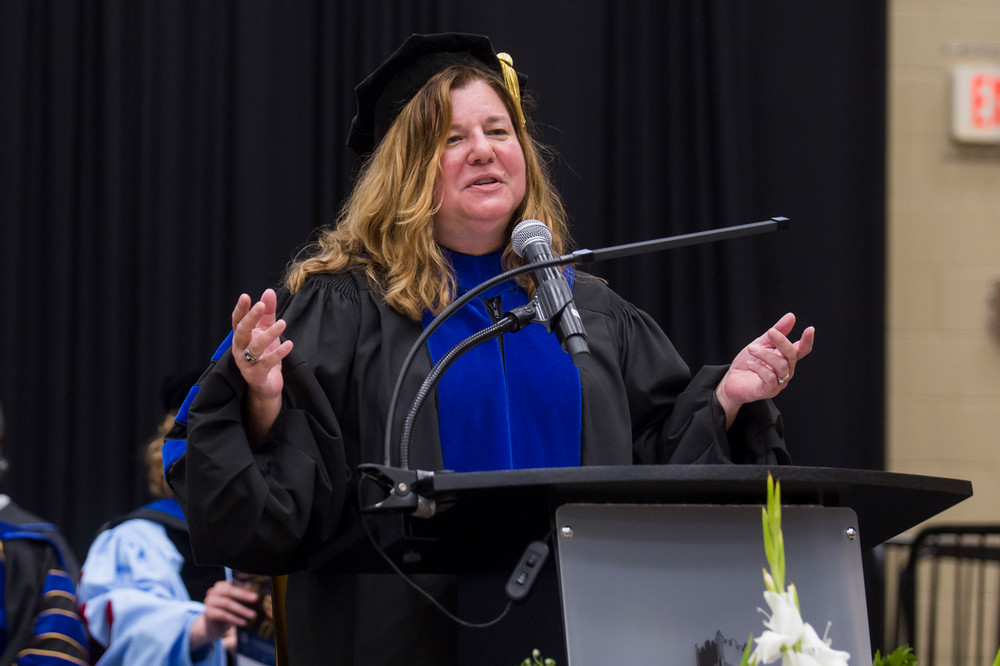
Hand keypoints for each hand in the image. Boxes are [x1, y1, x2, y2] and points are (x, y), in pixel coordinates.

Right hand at [189, 580, 258, 652]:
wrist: (212, 628)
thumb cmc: (226, 612)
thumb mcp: (234, 603)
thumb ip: (241, 595)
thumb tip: (251, 589)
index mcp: (219, 586)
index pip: (232, 584)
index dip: (243, 588)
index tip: (255, 594)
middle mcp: (212, 592)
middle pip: (228, 591)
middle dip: (243, 595)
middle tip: (256, 598)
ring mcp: (209, 602)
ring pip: (227, 603)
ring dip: (242, 609)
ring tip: (252, 615)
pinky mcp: (208, 613)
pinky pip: (223, 614)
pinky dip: (234, 618)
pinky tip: (243, 622)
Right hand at [232, 289, 292, 445]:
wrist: (266, 385)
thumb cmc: (265, 355)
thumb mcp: (266, 331)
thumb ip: (268, 312)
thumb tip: (268, 291)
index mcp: (241, 338)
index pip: (237, 321)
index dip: (240, 309)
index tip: (246, 296)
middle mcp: (240, 350)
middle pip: (241, 332)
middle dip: (250, 318)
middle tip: (261, 306)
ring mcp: (246, 363)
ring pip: (255, 348)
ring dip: (268, 335)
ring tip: (282, 323)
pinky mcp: (256, 375)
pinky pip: (267, 363)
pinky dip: (278, 353)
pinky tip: (289, 344)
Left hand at [715, 313, 814, 427]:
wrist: (731, 381)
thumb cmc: (748, 362)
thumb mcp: (761, 343)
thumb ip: (777, 332)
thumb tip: (791, 316)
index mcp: (786, 359)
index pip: (802, 350)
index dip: (807, 341)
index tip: (810, 329)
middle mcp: (786, 371)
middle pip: (792, 355)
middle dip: (782, 342)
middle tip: (770, 333)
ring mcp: (779, 382)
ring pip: (781, 366)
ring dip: (766, 354)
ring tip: (751, 348)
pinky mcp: (768, 391)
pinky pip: (770, 378)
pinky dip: (760, 368)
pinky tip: (750, 364)